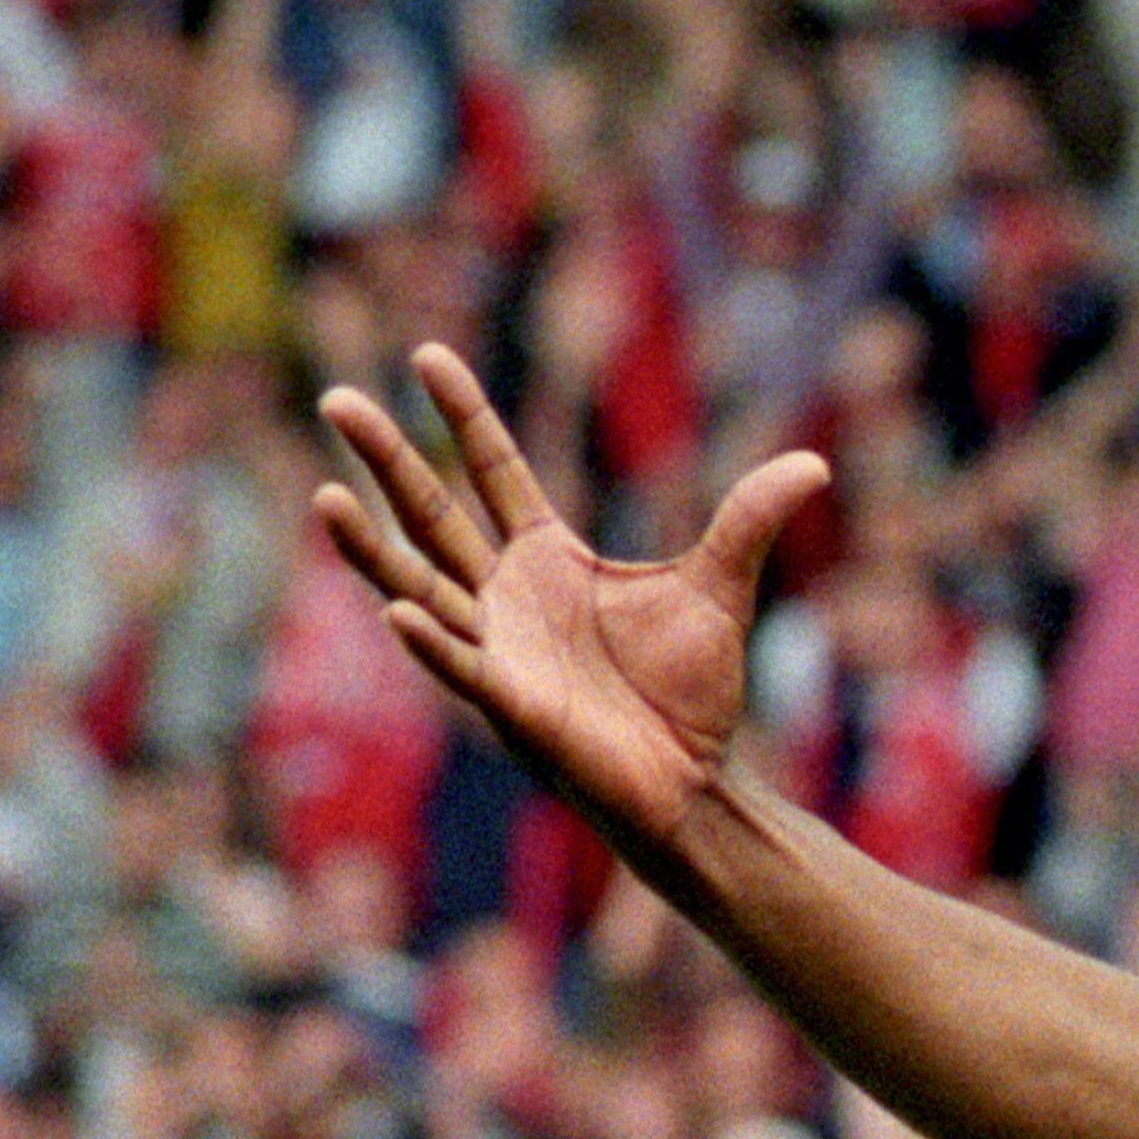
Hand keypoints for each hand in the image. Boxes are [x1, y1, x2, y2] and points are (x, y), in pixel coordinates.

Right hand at [314, 342, 827, 860]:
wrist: (696, 784)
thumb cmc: (692, 694)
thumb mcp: (722, 589)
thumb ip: (749, 521)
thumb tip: (814, 461)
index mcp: (548, 558)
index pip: (494, 470)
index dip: (464, 415)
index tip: (426, 354)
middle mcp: (508, 597)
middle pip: (433, 513)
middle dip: (386, 459)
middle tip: (335, 399)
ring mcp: (500, 649)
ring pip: (419, 586)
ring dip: (371, 549)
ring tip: (323, 498)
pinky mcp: (512, 705)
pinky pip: (461, 668)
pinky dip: (431, 642)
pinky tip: (397, 614)